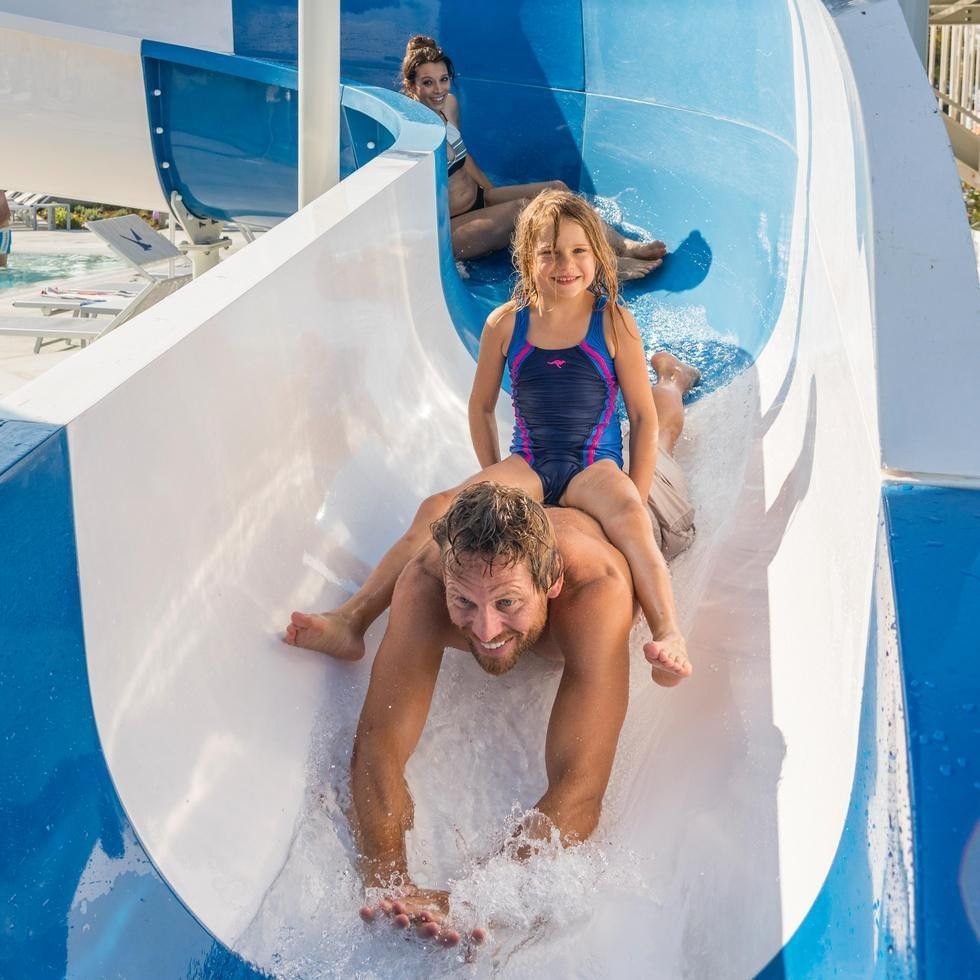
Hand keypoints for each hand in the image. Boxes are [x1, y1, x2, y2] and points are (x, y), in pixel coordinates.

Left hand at [359, 886, 485, 948]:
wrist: (401, 886)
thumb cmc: (432, 903)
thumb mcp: (450, 908)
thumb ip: (464, 927)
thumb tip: (482, 934)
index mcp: (434, 934)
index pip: (442, 940)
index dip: (448, 940)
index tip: (457, 936)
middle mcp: (414, 935)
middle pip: (419, 937)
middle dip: (425, 932)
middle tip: (432, 925)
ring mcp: (396, 927)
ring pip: (397, 928)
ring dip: (398, 923)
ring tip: (401, 915)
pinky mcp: (379, 919)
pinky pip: (372, 921)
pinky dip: (368, 917)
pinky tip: (364, 911)